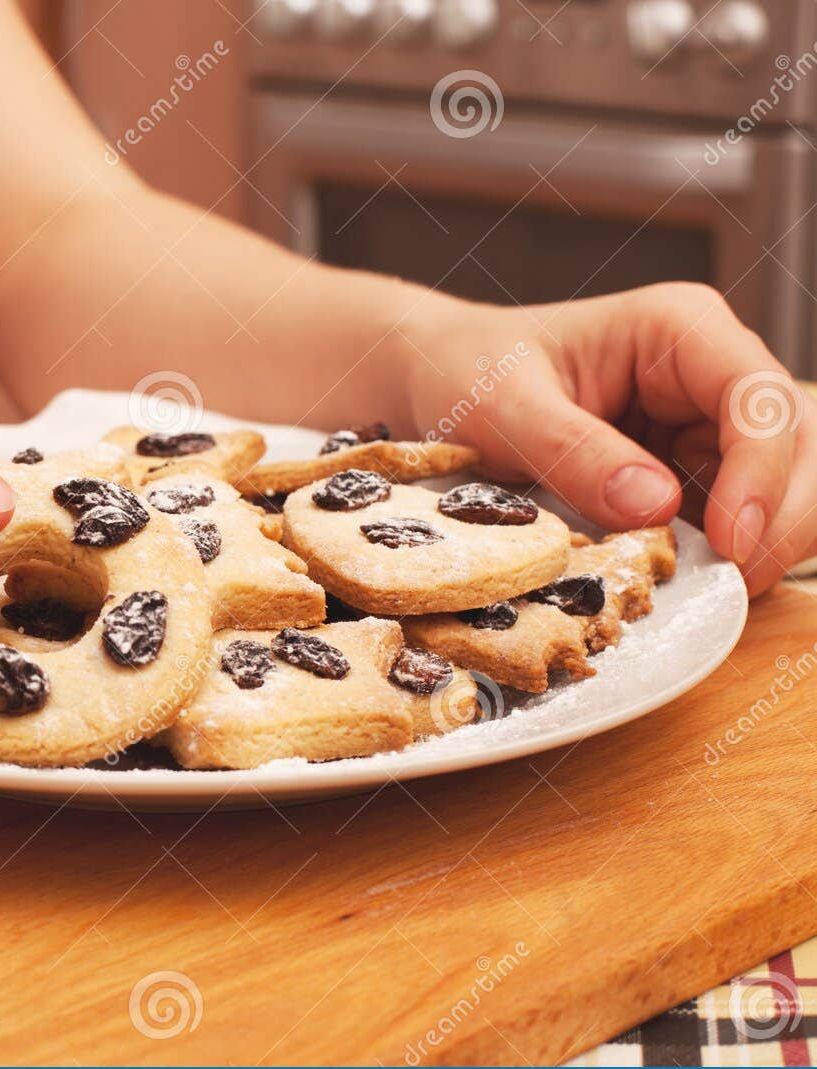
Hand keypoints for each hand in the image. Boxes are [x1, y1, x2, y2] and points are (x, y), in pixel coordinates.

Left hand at [402, 283, 812, 595]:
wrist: (434, 381)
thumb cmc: (464, 371)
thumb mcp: (502, 407)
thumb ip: (574, 451)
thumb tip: (654, 506)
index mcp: (677, 330)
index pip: (758, 397)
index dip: (763, 472)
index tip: (732, 540)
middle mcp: (707, 374)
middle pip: (796, 445)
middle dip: (781, 517)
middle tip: (733, 585)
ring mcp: (703, 426)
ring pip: (776, 488)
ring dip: (754, 543)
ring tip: (705, 592)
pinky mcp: (685, 474)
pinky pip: (726, 520)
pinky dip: (715, 557)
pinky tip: (680, 585)